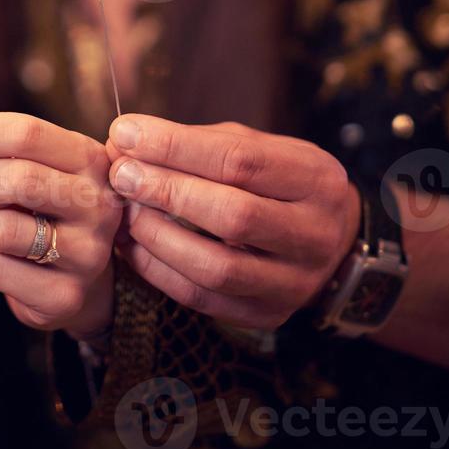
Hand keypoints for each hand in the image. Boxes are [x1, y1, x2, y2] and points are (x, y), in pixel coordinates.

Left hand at [0, 112, 122, 343]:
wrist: (82, 281)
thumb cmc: (47, 214)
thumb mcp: (36, 173)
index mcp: (89, 159)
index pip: (27, 133)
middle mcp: (96, 203)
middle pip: (19, 178)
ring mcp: (87, 251)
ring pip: (2, 228)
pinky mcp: (66, 294)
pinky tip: (8, 262)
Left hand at [107, 115, 359, 330]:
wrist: (328, 240)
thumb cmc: (276, 183)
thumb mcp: (256, 148)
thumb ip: (198, 144)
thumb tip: (125, 140)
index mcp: (317, 180)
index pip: (240, 160)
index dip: (175, 146)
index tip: (126, 134)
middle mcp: (315, 235)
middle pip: (233, 216)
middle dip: (166, 192)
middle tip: (120, 175)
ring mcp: (295, 283)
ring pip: (217, 267)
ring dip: (157, 236)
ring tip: (124, 211)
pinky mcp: (268, 315)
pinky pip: (203, 299)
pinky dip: (158, 271)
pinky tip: (132, 245)